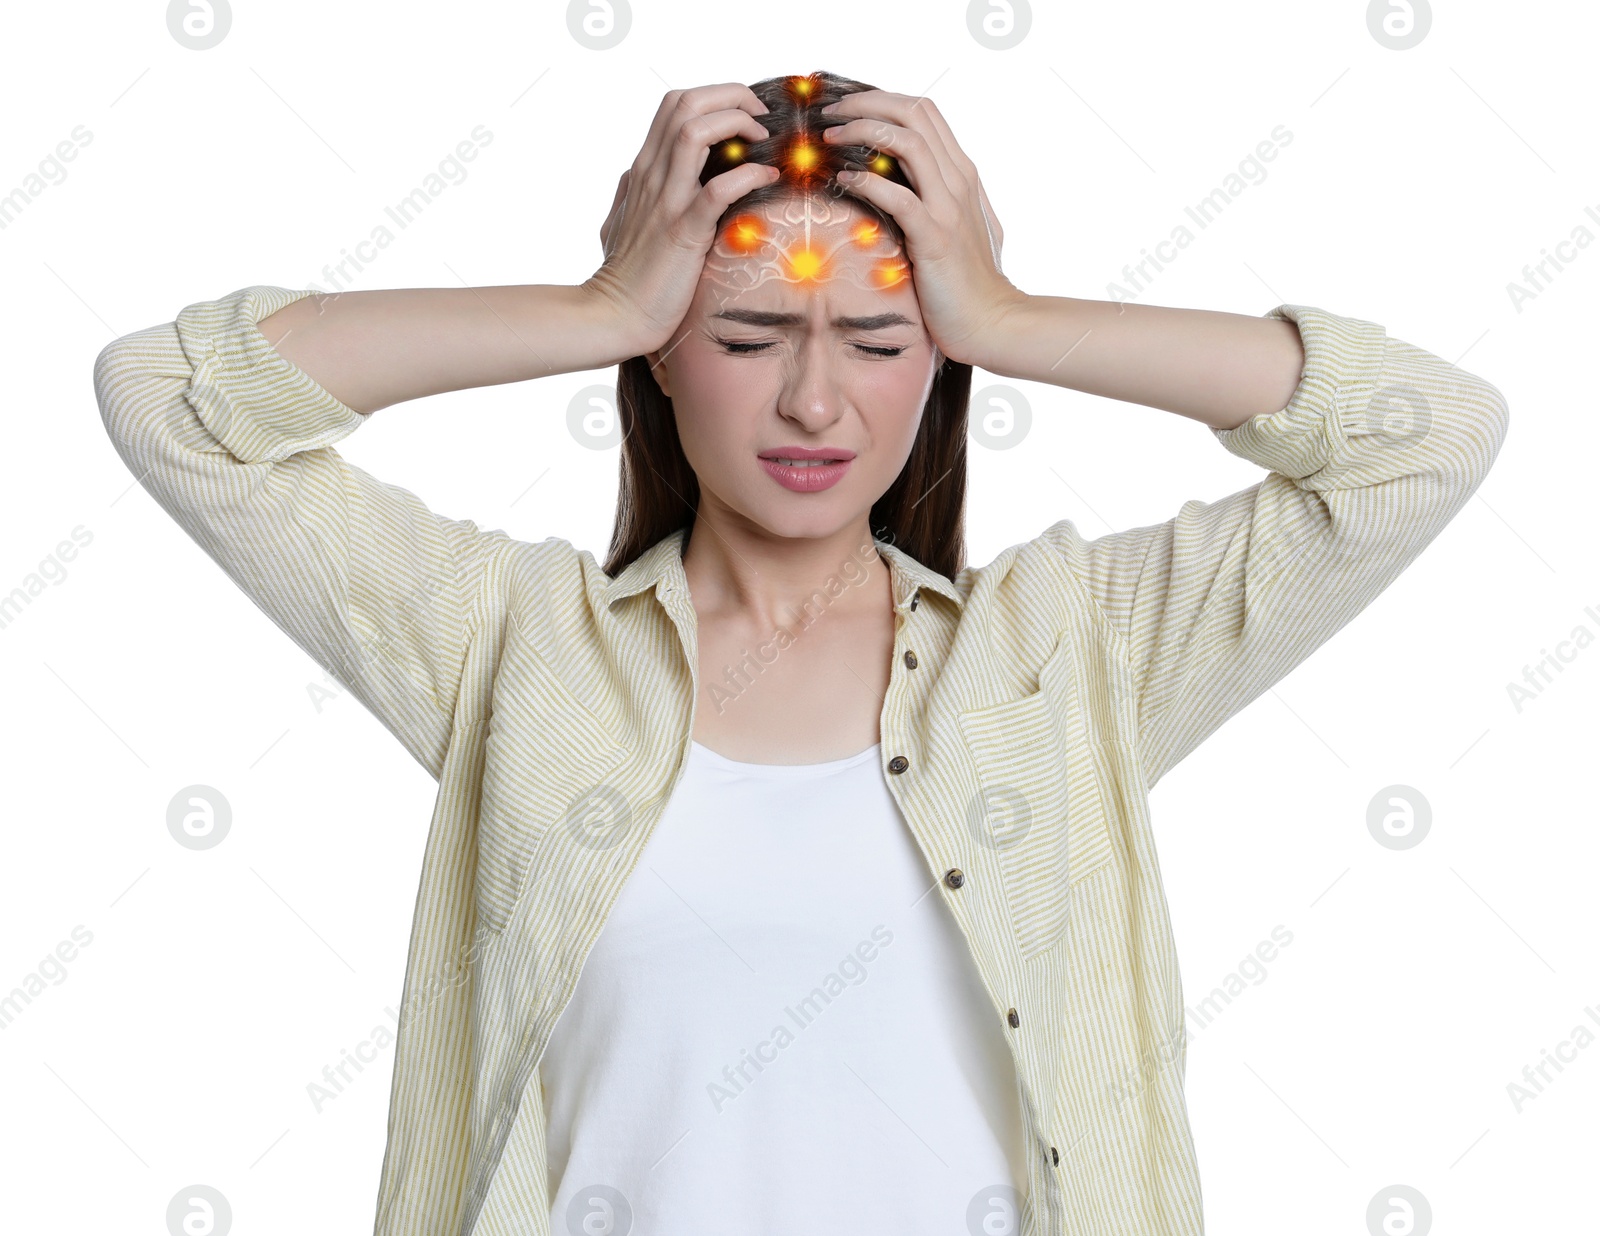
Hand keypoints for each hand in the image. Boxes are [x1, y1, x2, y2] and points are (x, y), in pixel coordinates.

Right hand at [586, 83, 779, 355]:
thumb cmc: (624, 276)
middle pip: (685, 103)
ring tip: (763, 140)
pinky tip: (767, 180)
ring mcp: (665, 201)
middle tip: (760, 118)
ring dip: (736, 123)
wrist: (614, 316)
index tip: (745, 117)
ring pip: (693, 130)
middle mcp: (650, 175)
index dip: (715, 97)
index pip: (674, 105)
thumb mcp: (621, 221)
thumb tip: (633, 179)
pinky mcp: (682, 232)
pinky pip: (718, 189)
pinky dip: (748, 176)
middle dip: (730, 96)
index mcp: (642, 170)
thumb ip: (631, 193)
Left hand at [819, 89, 1023, 366]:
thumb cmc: (967, 282)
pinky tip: (844, 182)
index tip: (846, 108)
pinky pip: (898, 197)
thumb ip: (934, 200)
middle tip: (831, 114)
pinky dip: (867, 182)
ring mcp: (949, 207)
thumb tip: (896, 184)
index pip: (924, 112)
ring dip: (863, 131)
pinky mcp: (935, 238)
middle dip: (866, 103)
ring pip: (908, 142)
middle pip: (914, 113)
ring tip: (830, 139)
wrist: (992, 322)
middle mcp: (959, 181)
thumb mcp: (956, 228)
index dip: (882, 99)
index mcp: (962, 174)